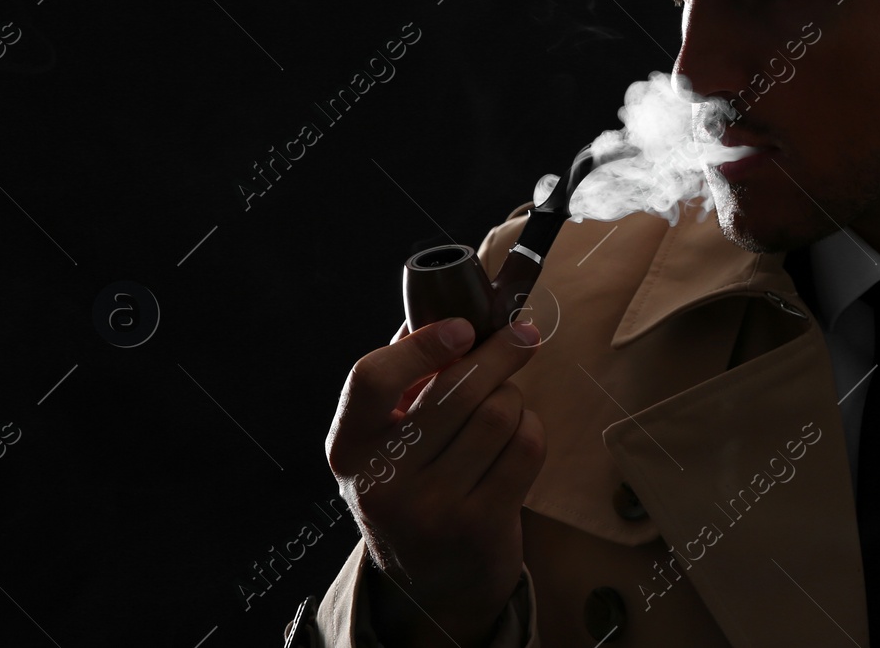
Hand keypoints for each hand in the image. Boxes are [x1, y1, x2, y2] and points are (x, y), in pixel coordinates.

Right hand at [326, 313, 545, 645]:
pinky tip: (517, 435)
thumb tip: (447, 302)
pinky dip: (531, 427)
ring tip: (505, 403)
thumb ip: (404, 372)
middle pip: (455, 390)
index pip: (371, 379)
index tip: (462, 327)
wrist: (429, 576)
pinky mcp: (479, 526)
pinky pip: (526, 446)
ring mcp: (430, 508)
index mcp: (348, 446)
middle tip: (523, 335)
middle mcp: (381, 481)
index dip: (422, 345)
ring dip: (514, 396)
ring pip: (499, 413)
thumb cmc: (411, 478)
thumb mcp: (384, 435)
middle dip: (500, 352)